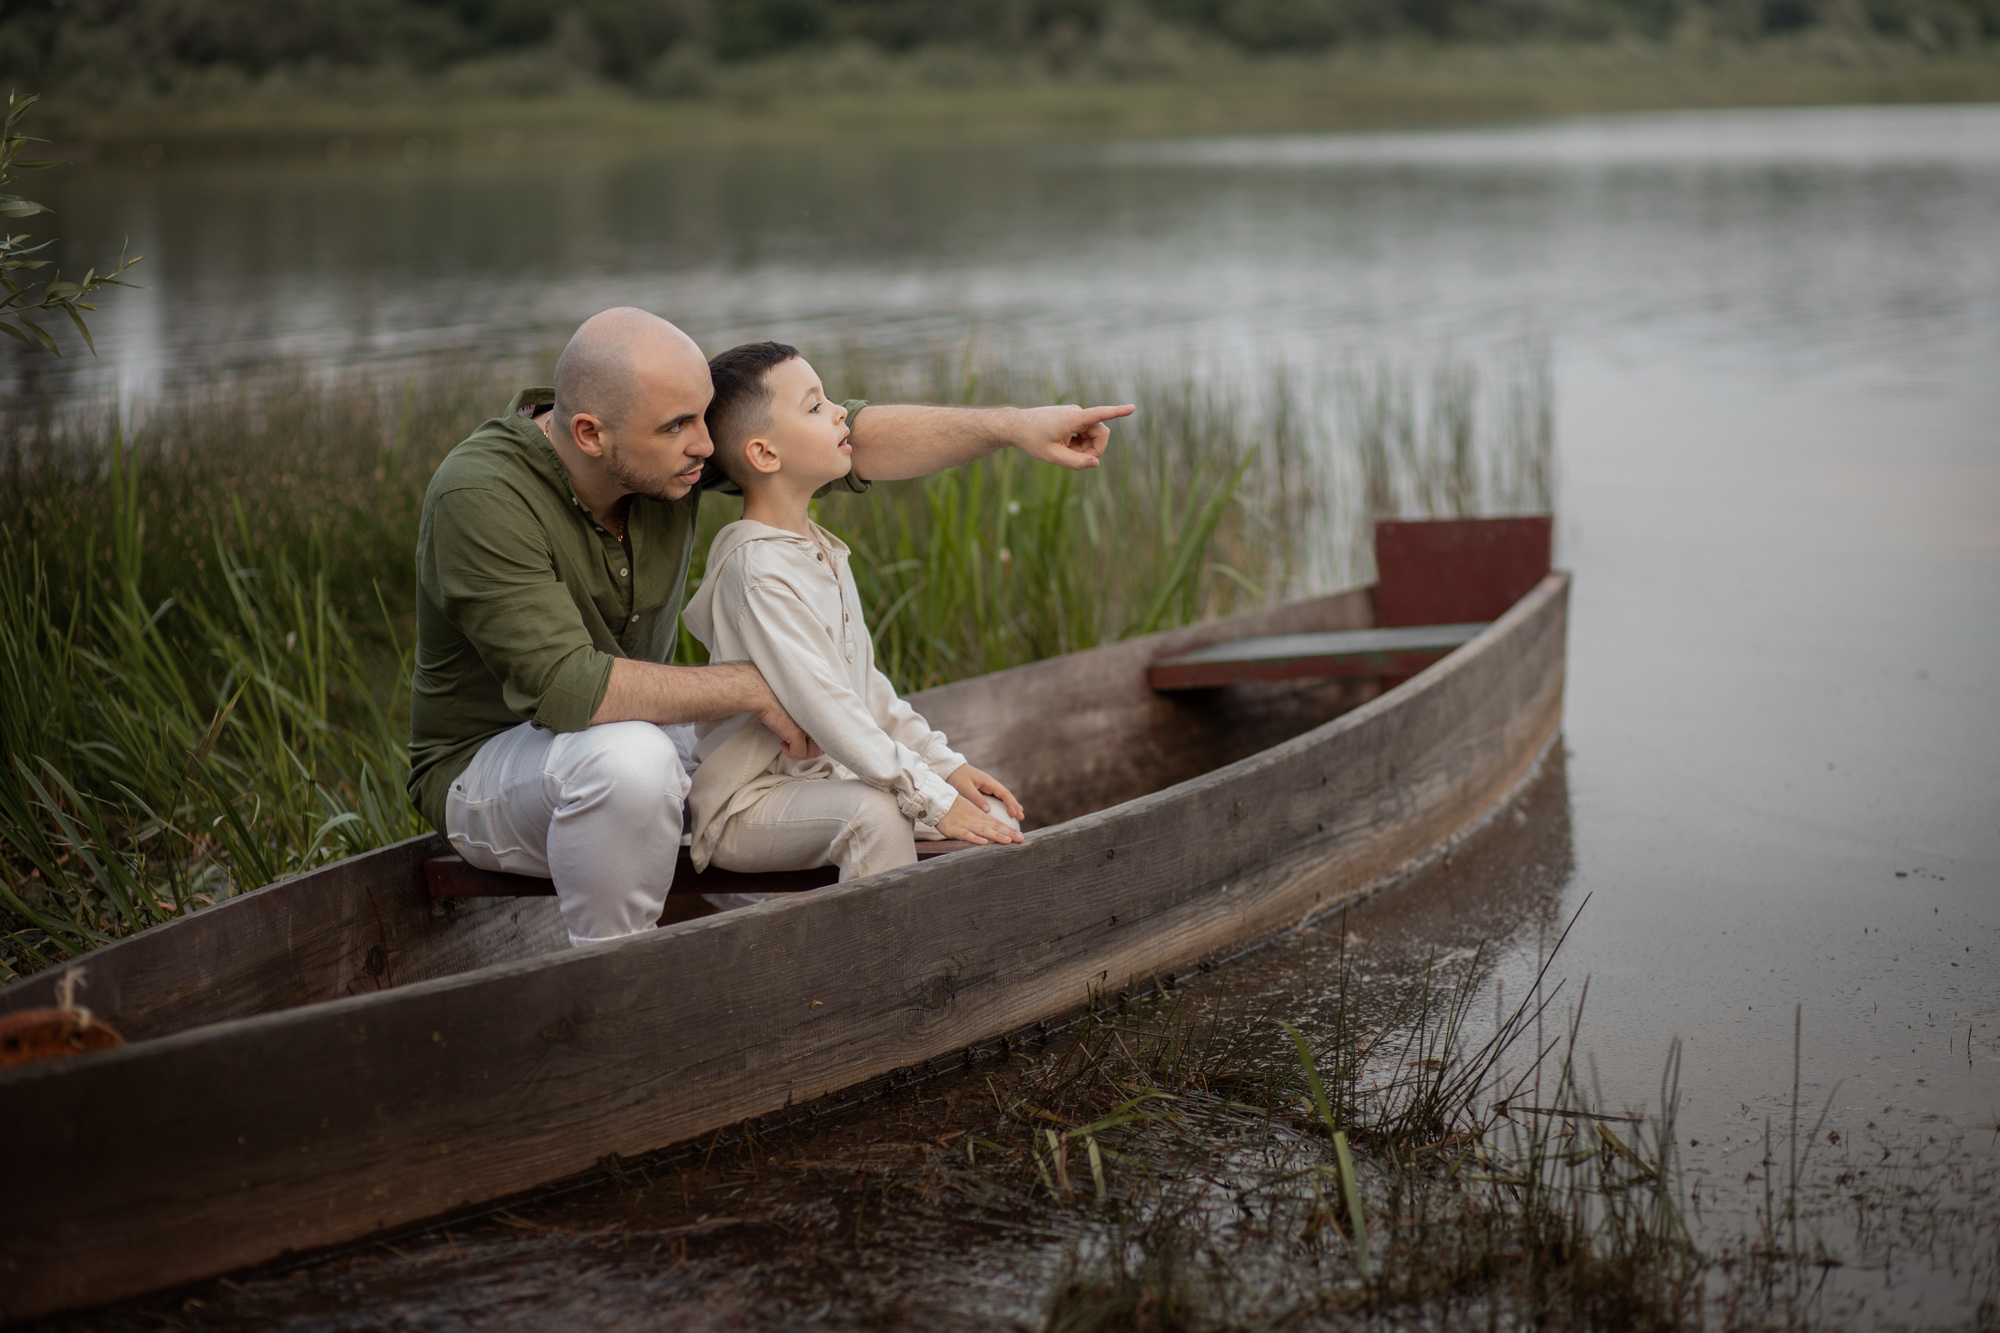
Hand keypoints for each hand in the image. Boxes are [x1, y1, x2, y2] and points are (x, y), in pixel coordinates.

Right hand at [747, 673, 820, 759]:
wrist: (763, 693)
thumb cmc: (778, 698)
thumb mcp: (800, 708)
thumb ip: (809, 718)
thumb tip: (811, 736)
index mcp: (822, 711)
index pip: (830, 733)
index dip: (817, 739)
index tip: (804, 739)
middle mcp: (819, 718)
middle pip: (824, 745)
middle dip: (809, 749)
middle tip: (796, 743)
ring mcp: (809, 727)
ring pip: (813, 752)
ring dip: (800, 752)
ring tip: (788, 743)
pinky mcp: (798, 733)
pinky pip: (799, 754)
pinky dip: (790, 753)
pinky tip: (782, 743)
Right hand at [936, 795, 1024, 845]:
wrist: (936, 801)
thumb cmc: (952, 808)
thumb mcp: (969, 813)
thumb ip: (980, 821)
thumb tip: (990, 830)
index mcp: (979, 816)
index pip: (997, 823)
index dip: (1009, 830)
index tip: (1021, 836)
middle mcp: (975, 820)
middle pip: (994, 827)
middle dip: (1008, 833)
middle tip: (1021, 839)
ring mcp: (966, 825)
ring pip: (983, 831)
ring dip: (996, 836)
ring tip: (1008, 841)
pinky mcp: (955, 830)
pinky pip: (966, 835)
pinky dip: (975, 838)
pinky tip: (983, 843)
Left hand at [946, 764, 1023, 821]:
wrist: (949, 769)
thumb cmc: (957, 777)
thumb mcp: (965, 788)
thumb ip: (976, 798)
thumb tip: (987, 810)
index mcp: (988, 781)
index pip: (1003, 793)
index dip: (1010, 804)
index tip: (1015, 814)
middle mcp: (990, 783)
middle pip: (1006, 795)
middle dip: (1014, 805)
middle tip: (1021, 817)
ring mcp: (987, 786)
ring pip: (1002, 796)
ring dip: (1010, 805)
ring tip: (1018, 815)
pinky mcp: (982, 789)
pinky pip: (995, 798)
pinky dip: (1002, 804)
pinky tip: (1003, 812)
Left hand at [1012, 404, 1134, 471]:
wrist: (1016, 426)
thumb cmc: (1032, 440)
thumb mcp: (1053, 456)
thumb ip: (1075, 463)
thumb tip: (1095, 463)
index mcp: (1073, 419)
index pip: (1099, 414)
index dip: (1117, 412)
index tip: (1132, 408)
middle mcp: (1077, 413)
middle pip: (1100, 434)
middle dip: (1094, 450)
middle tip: (1078, 462)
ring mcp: (1075, 415)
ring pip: (1092, 435)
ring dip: (1084, 448)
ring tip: (1065, 454)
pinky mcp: (1072, 418)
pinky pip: (1084, 433)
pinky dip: (1078, 444)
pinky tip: (1064, 448)